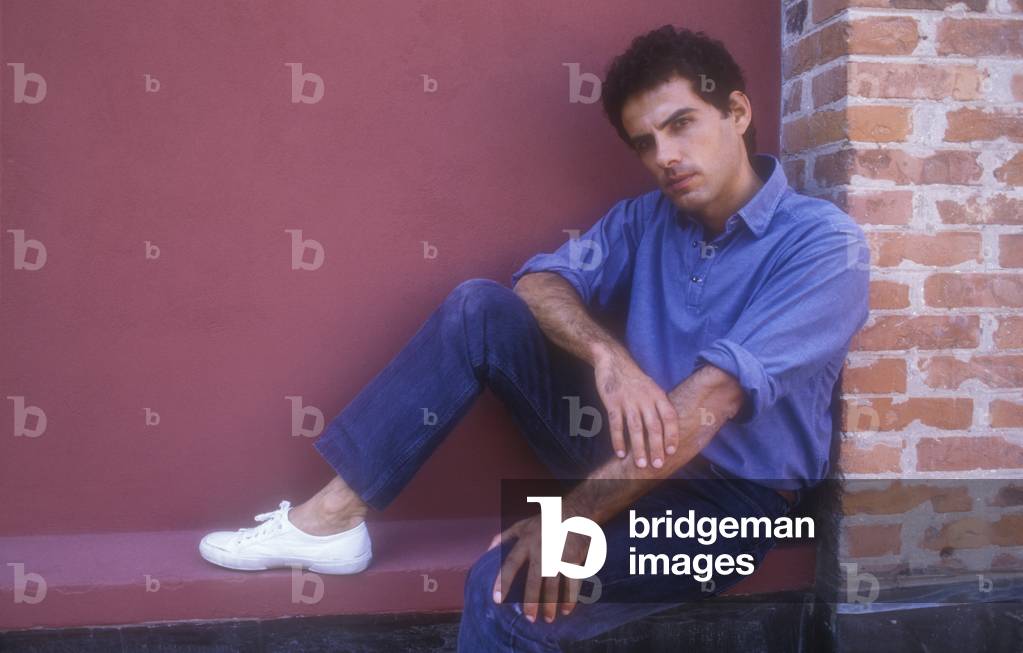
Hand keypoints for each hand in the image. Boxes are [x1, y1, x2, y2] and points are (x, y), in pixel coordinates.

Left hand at [488, 516, 588, 623]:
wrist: (576, 511)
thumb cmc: (546, 520)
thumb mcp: (522, 524)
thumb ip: (504, 537)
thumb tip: (487, 550)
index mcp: (526, 542)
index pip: (510, 564)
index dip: (502, 582)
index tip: (496, 599)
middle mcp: (541, 550)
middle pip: (534, 580)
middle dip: (531, 601)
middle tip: (529, 618)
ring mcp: (559, 555)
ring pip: (554, 585)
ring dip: (550, 604)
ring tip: (547, 619)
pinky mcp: (575, 559)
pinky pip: (573, 582)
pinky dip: (570, 598)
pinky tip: (566, 610)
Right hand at [592, 345, 679, 467]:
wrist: (613, 360)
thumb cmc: (634, 378)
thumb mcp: (652, 388)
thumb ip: (659, 406)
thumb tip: (668, 429)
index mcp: (658, 395)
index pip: (669, 417)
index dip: (672, 435)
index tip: (672, 452)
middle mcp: (645, 399)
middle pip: (654, 426)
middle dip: (656, 448)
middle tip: (657, 465)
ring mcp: (628, 401)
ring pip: (635, 428)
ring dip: (639, 448)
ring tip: (640, 464)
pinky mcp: (612, 402)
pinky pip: (616, 424)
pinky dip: (618, 440)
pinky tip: (620, 454)